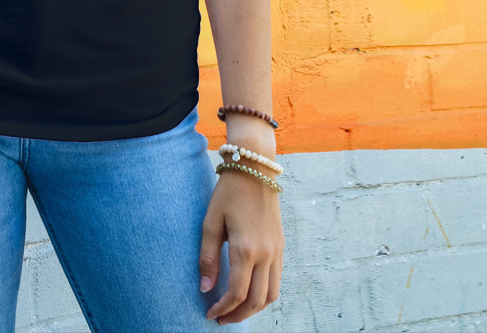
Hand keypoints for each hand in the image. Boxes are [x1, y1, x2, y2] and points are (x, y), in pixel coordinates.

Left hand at [199, 166, 283, 325]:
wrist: (255, 169)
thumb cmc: (228, 193)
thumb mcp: (211, 222)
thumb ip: (208, 257)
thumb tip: (205, 289)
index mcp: (245, 249)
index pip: (236, 294)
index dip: (223, 309)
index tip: (210, 313)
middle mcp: (265, 254)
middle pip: (256, 301)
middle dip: (238, 315)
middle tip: (221, 318)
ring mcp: (277, 251)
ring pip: (271, 295)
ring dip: (253, 308)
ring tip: (235, 310)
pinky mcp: (281, 246)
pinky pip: (277, 280)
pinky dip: (264, 294)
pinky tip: (249, 291)